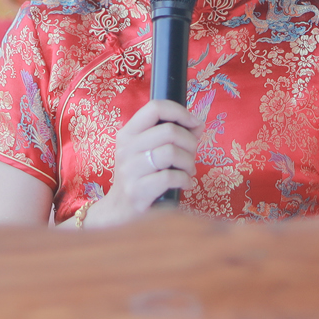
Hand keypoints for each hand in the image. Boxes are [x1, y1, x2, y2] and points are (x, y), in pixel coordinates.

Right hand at [84, 99, 206, 227]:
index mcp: (128, 133)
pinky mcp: (137, 191)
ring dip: (188, 162)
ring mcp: (130, 170)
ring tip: (188, 171)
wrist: (120, 210)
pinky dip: (185, 180)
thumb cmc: (141, 176)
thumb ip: (171, 136)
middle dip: (189, 142)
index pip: (155, 108)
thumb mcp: (148, 151)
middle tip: (191, 155)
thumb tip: (198, 124)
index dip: (180, 112)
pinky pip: (170, 177)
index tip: (194, 123)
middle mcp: (126, 149)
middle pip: (169, 131)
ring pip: (171, 152)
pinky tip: (186, 184)